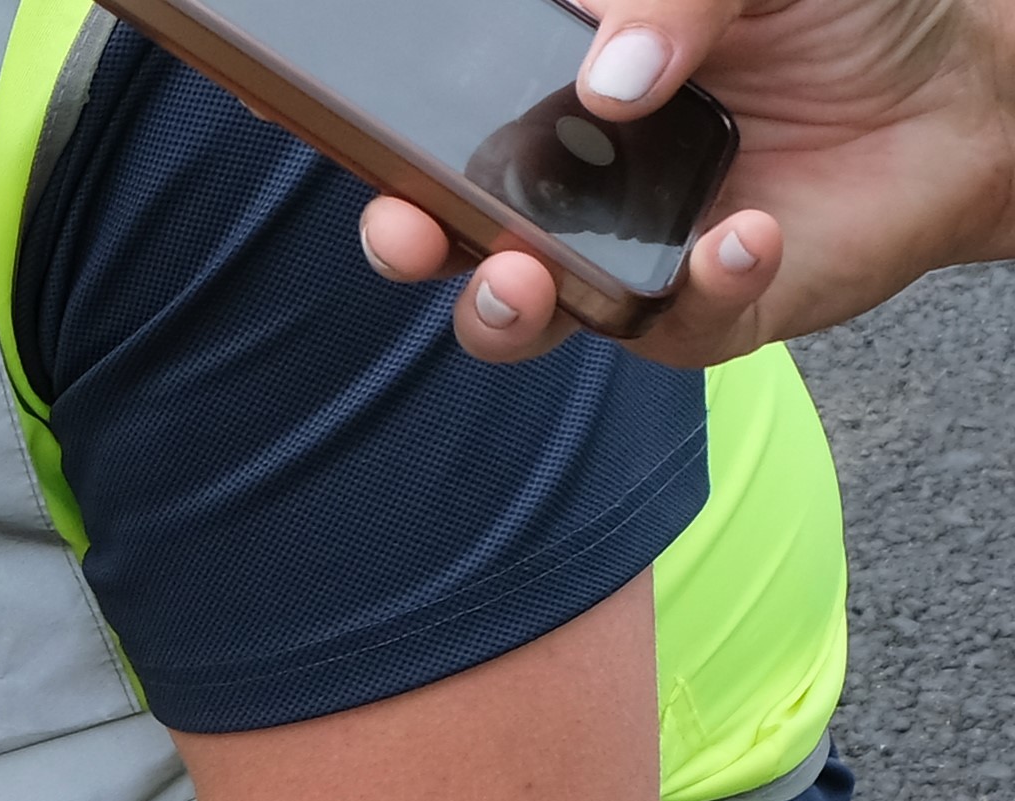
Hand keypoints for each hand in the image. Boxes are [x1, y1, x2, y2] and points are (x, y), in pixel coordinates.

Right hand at [356, 0, 1014, 364]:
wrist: (961, 94)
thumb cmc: (837, 19)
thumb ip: (668, 0)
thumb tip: (610, 80)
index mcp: (544, 97)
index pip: (427, 119)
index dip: (358, 130)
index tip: (296, 114)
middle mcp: (561, 190)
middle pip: (437, 237)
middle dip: (400, 241)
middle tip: (403, 228)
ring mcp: (619, 259)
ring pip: (516, 315)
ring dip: (497, 308)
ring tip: (522, 277)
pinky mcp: (699, 314)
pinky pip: (671, 324)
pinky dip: (703, 283)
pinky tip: (744, 233)